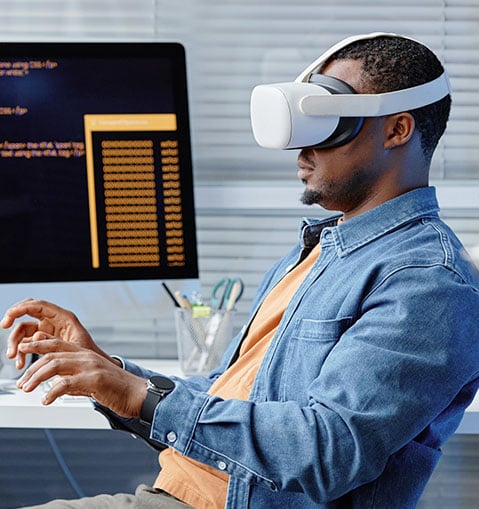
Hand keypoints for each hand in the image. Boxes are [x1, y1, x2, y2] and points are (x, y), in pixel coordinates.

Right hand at [1, 298, 119, 369]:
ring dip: (15, 343)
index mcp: (63, 317)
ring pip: (24, 331)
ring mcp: (47, 331)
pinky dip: (21, 353)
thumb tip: (34, 339)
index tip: (8, 317)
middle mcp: (53, 321)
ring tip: (13, 357)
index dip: (20, 308)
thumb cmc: (87, 354)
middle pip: (27, 314)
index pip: (37, 305)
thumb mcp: (72, 346)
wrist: (92, 367)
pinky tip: (21, 364)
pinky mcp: (43, 342)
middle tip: (3, 326)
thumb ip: (52, 341)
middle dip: (13, 320)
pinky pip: (27, 344)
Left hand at [16, 336, 146, 417]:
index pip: (58, 344)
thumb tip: (57, 384)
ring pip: (55, 365)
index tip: (23, 347)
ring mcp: (91, 367)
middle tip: (21, 381)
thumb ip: (75, 379)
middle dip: (32, 366)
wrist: (138, 394)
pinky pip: (66, 384)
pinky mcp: (94, 380)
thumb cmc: (118, 389)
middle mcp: (87, 357)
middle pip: (52, 354)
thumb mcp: (93, 380)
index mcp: (86, 354)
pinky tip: (46, 401)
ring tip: (27, 389)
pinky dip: (52, 392)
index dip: (38, 344)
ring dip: (37, 377)